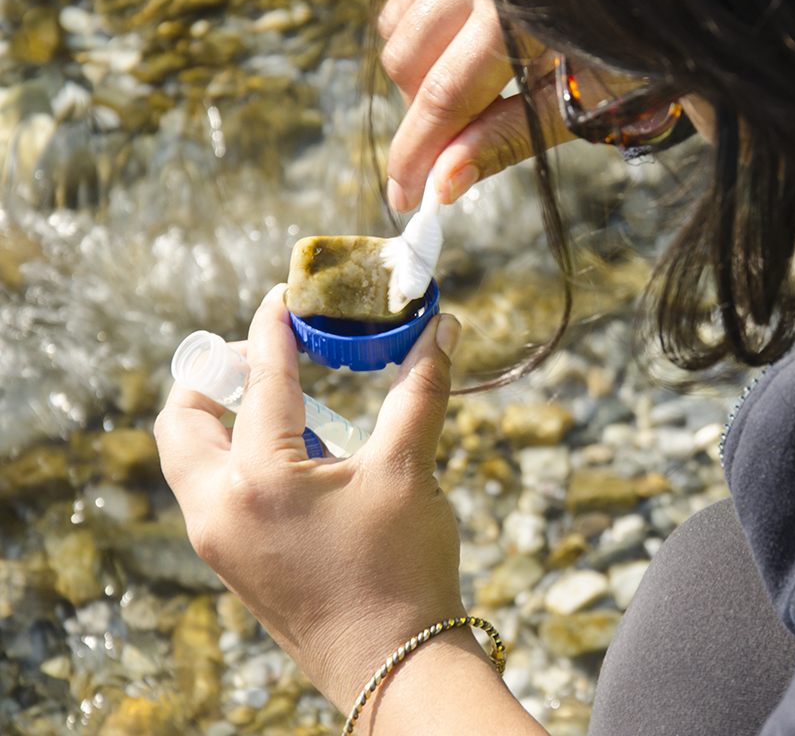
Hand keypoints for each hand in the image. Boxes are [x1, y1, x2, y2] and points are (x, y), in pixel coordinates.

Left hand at [155, 285, 467, 712]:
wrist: (393, 666)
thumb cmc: (403, 568)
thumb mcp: (410, 469)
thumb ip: (422, 389)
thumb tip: (444, 326)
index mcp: (261, 477)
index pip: (260, 377)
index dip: (273, 326)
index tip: (284, 293)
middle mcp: (220, 505)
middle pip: (184, 416)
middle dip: (215, 372)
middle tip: (265, 353)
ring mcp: (217, 537)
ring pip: (188, 454)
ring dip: (222, 414)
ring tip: (288, 399)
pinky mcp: (229, 558)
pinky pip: (209, 485)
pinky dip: (235, 452)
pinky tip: (296, 452)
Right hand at [379, 0, 575, 211]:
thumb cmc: (638, 42)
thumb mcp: (585, 100)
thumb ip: (507, 138)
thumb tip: (443, 183)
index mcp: (518, 12)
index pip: (444, 96)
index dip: (416, 154)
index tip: (402, 199)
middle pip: (408, 64)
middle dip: (424, 116)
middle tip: (463, 142)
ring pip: (399, 29)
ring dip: (420, 76)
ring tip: (479, 93)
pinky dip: (424, 36)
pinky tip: (469, 51)